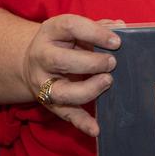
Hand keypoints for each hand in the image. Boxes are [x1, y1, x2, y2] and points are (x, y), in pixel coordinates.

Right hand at [20, 15, 123, 136]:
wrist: (32, 61)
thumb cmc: (65, 42)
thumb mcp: (76, 30)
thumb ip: (100, 27)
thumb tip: (122, 27)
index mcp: (51, 32)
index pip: (70, 26)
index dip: (95, 33)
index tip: (117, 42)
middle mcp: (42, 57)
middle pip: (60, 61)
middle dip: (90, 63)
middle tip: (112, 63)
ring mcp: (43, 82)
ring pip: (60, 92)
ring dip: (88, 90)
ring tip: (108, 82)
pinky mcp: (49, 103)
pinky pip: (65, 115)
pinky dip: (81, 123)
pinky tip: (96, 128)